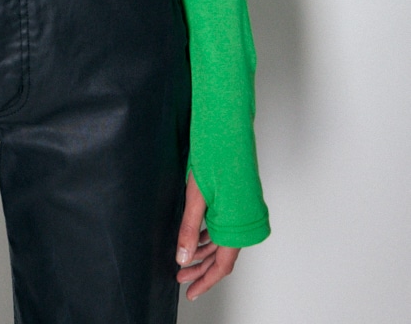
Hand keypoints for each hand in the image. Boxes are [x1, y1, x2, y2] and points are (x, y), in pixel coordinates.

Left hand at [176, 171, 239, 300]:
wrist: (228, 131)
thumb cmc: (215, 158)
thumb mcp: (196, 196)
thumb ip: (190, 229)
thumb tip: (183, 258)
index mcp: (236, 225)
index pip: (222, 265)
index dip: (206, 281)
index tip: (191, 292)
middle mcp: (241, 222)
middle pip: (222, 257)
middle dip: (201, 270)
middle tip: (181, 278)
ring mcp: (239, 211)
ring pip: (222, 242)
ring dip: (204, 253)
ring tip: (185, 262)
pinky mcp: (235, 201)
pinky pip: (223, 228)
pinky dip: (210, 237)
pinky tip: (198, 238)